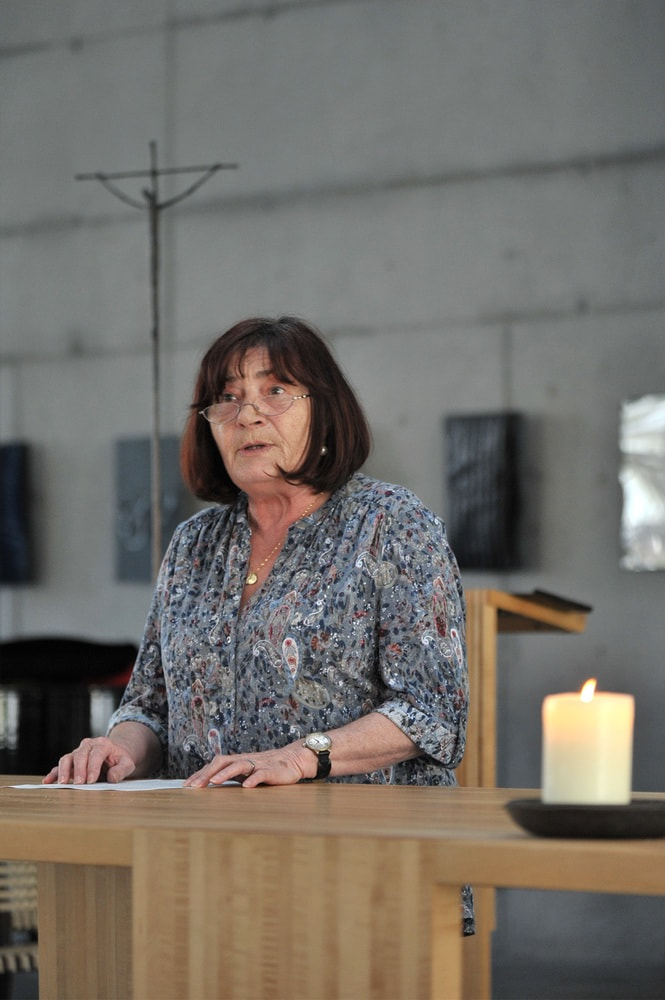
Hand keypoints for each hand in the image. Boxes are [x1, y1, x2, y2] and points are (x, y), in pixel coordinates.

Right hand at [42, 736, 137, 784]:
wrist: (113, 755)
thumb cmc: (120, 760)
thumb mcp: (127, 763)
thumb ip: (122, 770)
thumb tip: (112, 778)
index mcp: (102, 744)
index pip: (96, 754)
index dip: (93, 767)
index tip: (91, 780)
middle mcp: (88, 746)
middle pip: (80, 755)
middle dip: (78, 770)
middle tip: (79, 784)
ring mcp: (77, 753)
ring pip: (67, 758)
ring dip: (63, 771)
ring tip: (62, 783)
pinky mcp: (70, 761)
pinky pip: (59, 766)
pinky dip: (53, 773)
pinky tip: (48, 781)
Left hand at [184, 742, 313, 787]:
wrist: (293, 760)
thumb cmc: (267, 768)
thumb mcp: (247, 772)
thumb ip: (232, 775)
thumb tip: (211, 785)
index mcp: (237, 761)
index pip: (215, 764)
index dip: (201, 773)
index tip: (187, 785)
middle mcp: (245, 760)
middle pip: (223, 762)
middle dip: (207, 773)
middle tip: (194, 787)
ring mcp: (258, 765)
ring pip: (239, 765)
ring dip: (226, 773)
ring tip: (214, 782)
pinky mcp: (271, 771)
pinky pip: (261, 774)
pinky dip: (253, 780)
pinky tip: (247, 787)